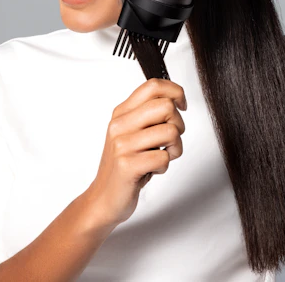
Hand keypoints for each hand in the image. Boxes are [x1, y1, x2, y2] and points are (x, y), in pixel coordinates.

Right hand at [87, 78, 186, 226]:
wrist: (103, 199)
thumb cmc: (124, 166)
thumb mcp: (132, 133)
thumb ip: (148, 115)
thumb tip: (175, 98)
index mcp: (121, 113)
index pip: (153, 86)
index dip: (176, 92)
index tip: (181, 106)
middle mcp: (119, 125)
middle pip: (166, 106)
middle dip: (179, 124)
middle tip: (170, 139)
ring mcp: (122, 145)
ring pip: (170, 131)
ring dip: (175, 148)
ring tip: (162, 156)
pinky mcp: (127, 165)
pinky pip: (164, 157)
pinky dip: (164, 166)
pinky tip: (152, 170)